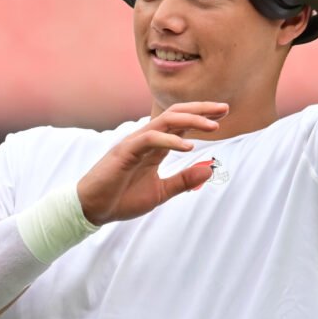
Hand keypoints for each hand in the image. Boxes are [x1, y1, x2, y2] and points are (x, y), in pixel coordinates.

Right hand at [76, 101, 227, 224]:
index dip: (201, 116)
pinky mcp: (125, 151)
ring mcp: (135, 142)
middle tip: (224, 109)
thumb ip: (184, 180)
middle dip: (201, 109)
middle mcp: (146, 139)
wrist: (92, 210)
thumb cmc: (122, 198)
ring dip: (191, 121)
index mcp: (155, 146)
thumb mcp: (161, 192)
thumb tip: (209, 169)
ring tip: (213, 126)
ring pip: (165, 121)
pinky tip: (188, 146)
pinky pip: (150, 138)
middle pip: (176, 114)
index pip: (181, 123)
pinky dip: (170, 140)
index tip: (222, 115)